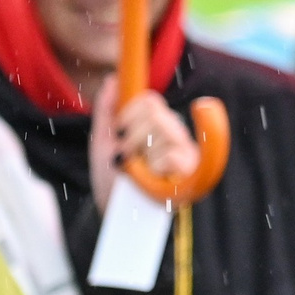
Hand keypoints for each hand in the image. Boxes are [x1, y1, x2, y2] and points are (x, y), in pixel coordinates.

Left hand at [87, 79, 197, 212]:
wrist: (116, 216)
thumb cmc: (112, 182)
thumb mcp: (102, 143)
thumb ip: (107, 109)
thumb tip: (113, 78)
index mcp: (157, 125)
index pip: (151, 100)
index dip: (130, 114)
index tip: (119, 134)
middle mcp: (176, 135)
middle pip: (157, 113)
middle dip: (133, 137)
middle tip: (127, 158)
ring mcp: (186, 152)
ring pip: (165, 132)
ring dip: (141, 155)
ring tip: (138, 171)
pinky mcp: (191, 171)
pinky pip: (173, 154)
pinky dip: (154, 167)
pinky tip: (152, 179)